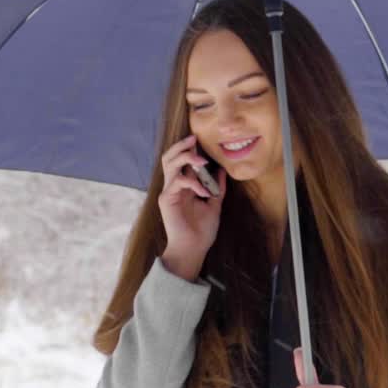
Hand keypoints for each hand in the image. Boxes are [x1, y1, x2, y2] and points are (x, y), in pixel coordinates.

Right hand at [158, 134, 226, 274]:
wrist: (193, 249)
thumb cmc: (202, 231)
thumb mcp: (214, 204)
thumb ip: (216, 188)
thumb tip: (222, 171)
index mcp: (183, 186)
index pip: (182, 161)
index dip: (189, 149)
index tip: (200, 140)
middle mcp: (173, 186)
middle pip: (170, 157)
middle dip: (181, 145)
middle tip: (194, 138)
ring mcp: (168, 192)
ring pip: (169, 164)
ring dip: (185, 157)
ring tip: (201, 159)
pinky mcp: (166, 199)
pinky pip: (178, 182)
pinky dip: (192, 182)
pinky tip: (203, 191)